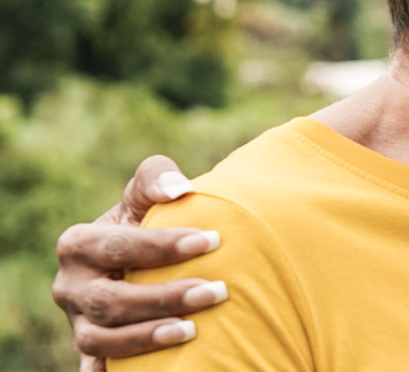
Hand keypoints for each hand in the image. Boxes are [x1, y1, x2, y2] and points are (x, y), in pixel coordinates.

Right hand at [51, 155, 227, 369]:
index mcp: (78, 244)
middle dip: (163, 297)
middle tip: (216, 291)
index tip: (212, 240)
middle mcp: (70, 286)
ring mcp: (78, 322)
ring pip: (99, 339)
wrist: (141, 260)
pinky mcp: (92, 349)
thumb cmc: (147, 222)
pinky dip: (110, 371)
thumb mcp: (145, 197)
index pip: (116, 246)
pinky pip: (96, 366)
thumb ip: (156, 178)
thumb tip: (180, 190)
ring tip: (193, 331)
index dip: (162, 245)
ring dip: (146, 337)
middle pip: (109, 299)